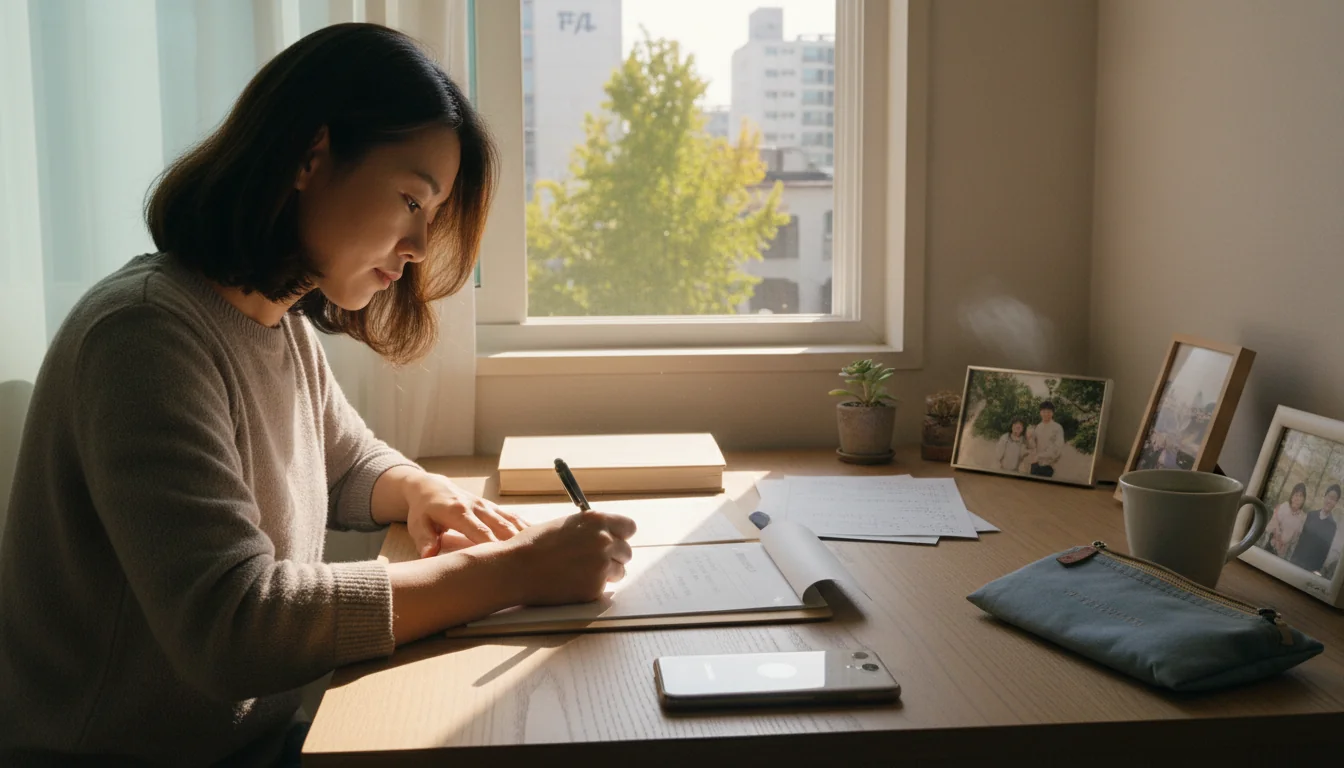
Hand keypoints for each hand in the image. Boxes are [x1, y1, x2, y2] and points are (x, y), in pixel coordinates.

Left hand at [404, 473, 528, 557]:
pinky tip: (540, 539)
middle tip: (531, 562)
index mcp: (458, 512)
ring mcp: (487, 506)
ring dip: (526, 535)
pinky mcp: (493, 508)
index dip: (493, 546)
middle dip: (516, 544)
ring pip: (511, 521)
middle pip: (501, 527)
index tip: (505, 562)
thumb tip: (429, 555)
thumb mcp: (418, 524)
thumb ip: (424, 539)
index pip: (480, 532)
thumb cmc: (424, 510)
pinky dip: (526, 527)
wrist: (431, 487)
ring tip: (543, 551)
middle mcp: (477, 507)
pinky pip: (512, 517)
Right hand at [499, 510, 636, 605]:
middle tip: (594, 561)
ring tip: (581, 573)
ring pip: (620, 571)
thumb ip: (589, 529)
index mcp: (596, 521)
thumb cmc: (533, 545)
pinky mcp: (595, 588)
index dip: (621, 535)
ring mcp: (601, 565)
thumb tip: (606, 535)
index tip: (615, 540)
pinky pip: (603, 588)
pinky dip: (591, 588)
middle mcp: (604, 541)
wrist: (515, 569)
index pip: (629, 527)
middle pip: (626, 551)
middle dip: (614, 557)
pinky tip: (572, 583)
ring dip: (606, 573)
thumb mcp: (565, 525)